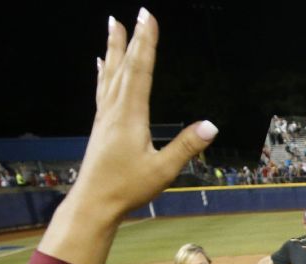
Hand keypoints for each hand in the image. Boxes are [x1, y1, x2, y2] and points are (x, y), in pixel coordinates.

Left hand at [67, 10, 217, 222]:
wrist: (93, 202)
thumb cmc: (127, 188)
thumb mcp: (163, 170)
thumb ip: (187, 146)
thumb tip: (211, 125)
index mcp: (130, 115)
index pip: (141, 70)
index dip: (146, 42)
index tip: (148, 17)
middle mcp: (114, 110)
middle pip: (123, 66)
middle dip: (130, 38)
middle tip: (133, 14)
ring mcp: (104, 116)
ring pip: (109, 74)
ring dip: (113, 48)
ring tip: (113, 27)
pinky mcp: (100, 125)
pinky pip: (102, 88)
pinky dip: (104, 71)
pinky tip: (101, 65)